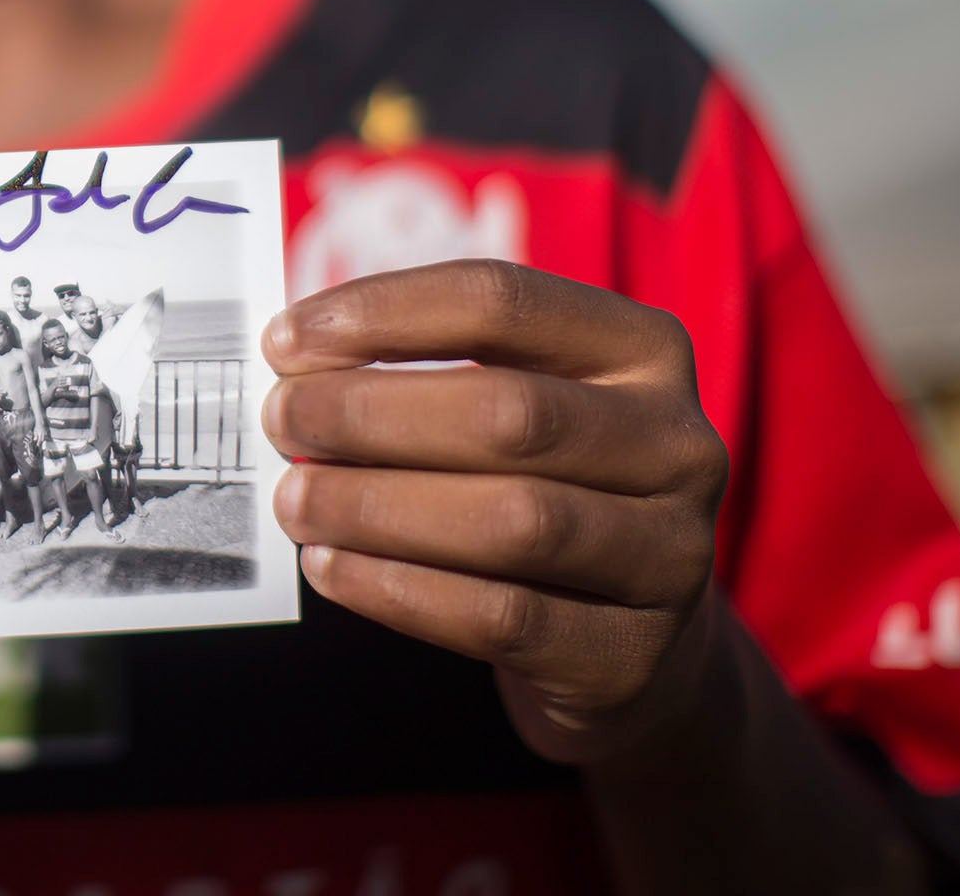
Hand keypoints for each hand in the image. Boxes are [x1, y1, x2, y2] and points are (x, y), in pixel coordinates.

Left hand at [262, 260, 729, 765]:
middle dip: (370, 414)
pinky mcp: (635, 656)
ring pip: (513, 522)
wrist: (636, 639)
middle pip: (509, 413)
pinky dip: (400, 590)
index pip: (502, 302)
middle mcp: (679, 444)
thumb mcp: (511, 403)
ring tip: (293, 502)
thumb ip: (422, 370)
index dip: (383, 312)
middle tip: (280, 421)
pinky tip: (331, 568)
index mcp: (643, 350)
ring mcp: (674, 556)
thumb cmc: (541, 486)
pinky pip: (504, 617)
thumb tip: (294, 360)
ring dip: (376, 507)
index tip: (284, 340)